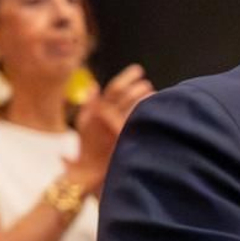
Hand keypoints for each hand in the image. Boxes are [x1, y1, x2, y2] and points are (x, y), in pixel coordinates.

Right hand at [69, 63, 152, 193]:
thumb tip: (93, 85)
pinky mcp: (123, 139)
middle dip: (138, 86)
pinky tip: (156, 108)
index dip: (127, 77)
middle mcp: (105, 117)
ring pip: (133, 106)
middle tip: (146, 83)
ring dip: (144, 96)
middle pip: (125, 95)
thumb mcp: (84, 123)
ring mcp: (114, 127)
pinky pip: (137, 121)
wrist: (88, 171)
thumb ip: (89, 103)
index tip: (138, 70)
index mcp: (96, 110)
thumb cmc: (87, 145)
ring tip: (152, 91)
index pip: (113, 88)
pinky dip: (147, 112)